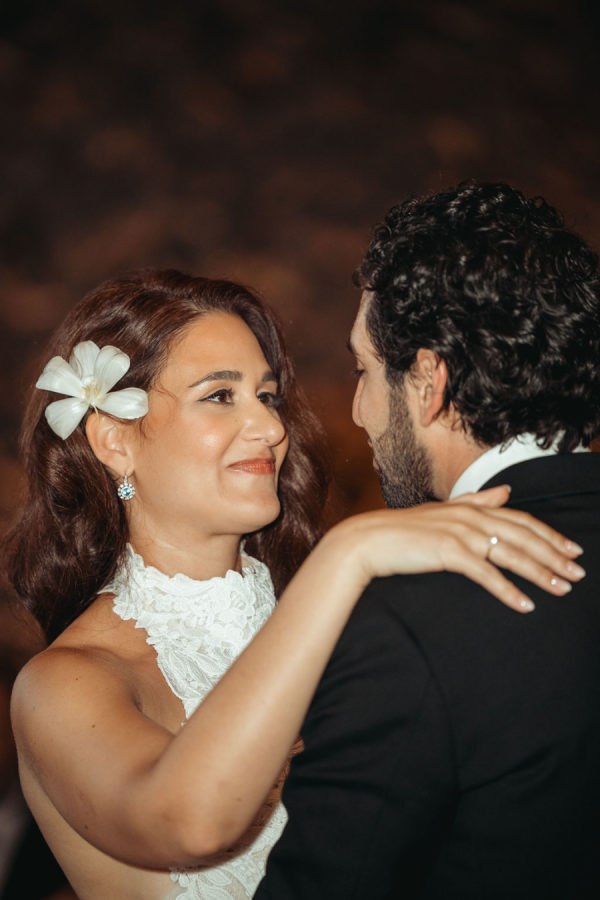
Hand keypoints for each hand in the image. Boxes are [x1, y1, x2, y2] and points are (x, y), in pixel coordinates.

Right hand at [338, 485, 584, 613]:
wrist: (370, 539)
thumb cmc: (404, 530)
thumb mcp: (445, 511)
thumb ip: (477, 501)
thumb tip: (506, 491)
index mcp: (473, 508)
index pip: (521, 520)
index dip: (550, 535)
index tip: (573, 550)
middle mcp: (472, 517)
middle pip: (524, 537)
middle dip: (555, 556)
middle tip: (578, 574)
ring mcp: (461, 534)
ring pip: (512, 554)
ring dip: (541, 573)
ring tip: (562, 589)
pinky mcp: (449, 552)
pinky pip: (486, 574)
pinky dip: (508, 591)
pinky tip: (525, 605)